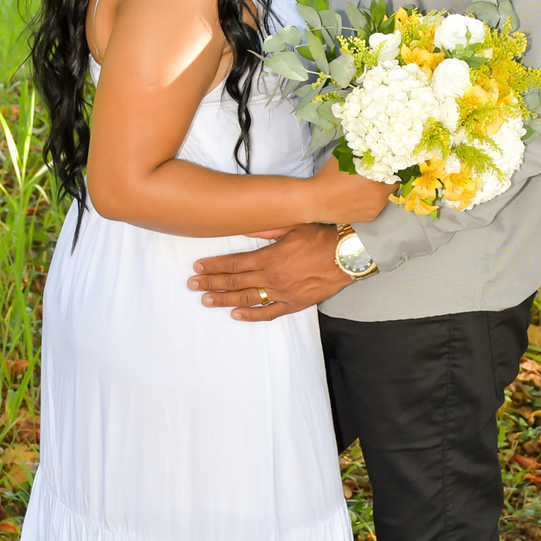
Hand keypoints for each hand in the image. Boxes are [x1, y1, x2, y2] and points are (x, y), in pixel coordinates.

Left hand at [188, 223, 350, 320]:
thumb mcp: (292, 226)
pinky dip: (251, 315)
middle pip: (235, 282)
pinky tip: (235, 315)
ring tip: (205, 300)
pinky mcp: (293, 304)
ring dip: (224, 300)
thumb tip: (243, 230)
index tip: (198, 266)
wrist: (347, 257)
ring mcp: (282, 293)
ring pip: (247, 298)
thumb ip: (265, 230)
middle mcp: (272, 277)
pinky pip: (268, 313)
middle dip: (211, 282)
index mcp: (270, 257)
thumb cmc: (321, 238)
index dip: (214, 265)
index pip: (234, 263)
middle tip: (192, 284)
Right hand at [308, 157, 395, 223]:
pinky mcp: (370, 217)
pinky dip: (373, 200)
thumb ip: (362, 154)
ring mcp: (376, 208)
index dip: (392, 167)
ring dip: (380, 190)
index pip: (396, 171)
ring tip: (365, 187)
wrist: (315, 201)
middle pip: (393, 184)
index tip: (386, 164)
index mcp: (376, 178)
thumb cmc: (328, 177)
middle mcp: (380, 195)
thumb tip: (373, 147)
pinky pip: (378, 206)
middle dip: (386, 179)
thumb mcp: (345, 158)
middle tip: (374, 175)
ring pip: (385, 196)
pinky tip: (360, 196)